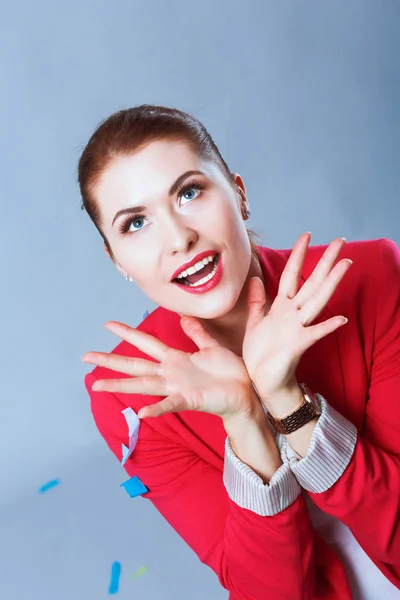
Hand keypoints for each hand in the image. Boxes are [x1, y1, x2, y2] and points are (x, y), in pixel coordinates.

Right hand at [82, 316, 260, 421]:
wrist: (247, 394)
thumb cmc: (231, 373)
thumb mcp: (212, 347)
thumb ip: (197, 334)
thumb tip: (184, 317)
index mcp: (176, 360)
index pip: (146, 343)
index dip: (128, 333)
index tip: (108, 324)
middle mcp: (171, 374)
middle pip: (135, 364)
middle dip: (110, 360)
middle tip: (85, 356)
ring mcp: (177, 388)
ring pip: (143, 384)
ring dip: (120, 385)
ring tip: (97, 384)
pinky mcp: (189, 399)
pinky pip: (169, 404)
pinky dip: (155, 408)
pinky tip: (139, 412)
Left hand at [242, 233, 352, 402]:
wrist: (262, 380)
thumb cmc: (260, 353)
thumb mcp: (255, 322)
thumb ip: (257, 301)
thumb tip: (255, 279)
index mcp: (281, 307)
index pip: (292, 274)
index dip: (298, 255)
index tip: (306, 235)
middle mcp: (293, 314)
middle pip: (312, 282)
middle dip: (325, 261)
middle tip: (341, 241)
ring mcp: (298, 327)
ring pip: (317, 300)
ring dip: (331, 283)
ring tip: (345, 264)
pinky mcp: (299, 344)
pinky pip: (315, 333)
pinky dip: (328, 326)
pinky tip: (342, 318)